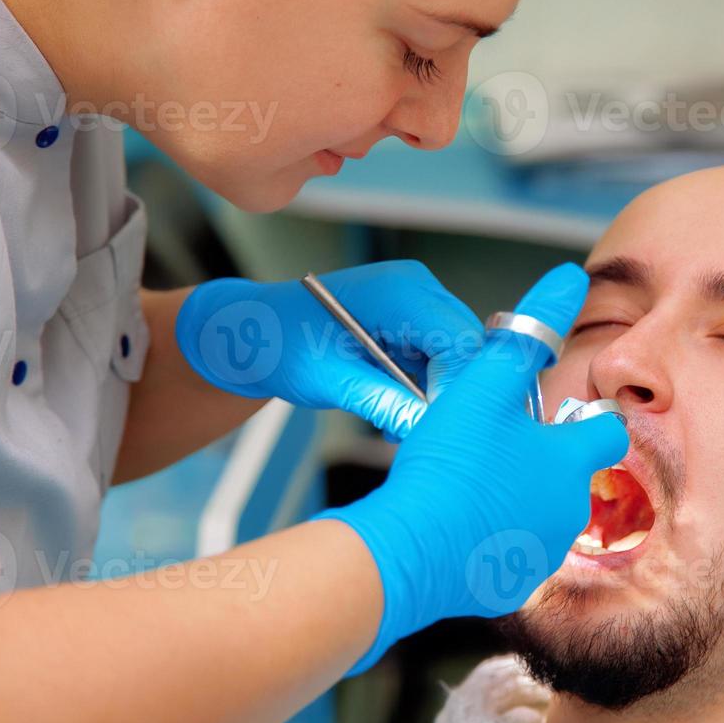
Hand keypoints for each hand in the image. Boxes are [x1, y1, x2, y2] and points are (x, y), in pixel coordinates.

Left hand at [175, 261, 481, 439]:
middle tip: (426, 434)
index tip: (440, 427)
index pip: (458, 340)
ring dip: (438, 395)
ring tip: (403, 427)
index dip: (458, 387)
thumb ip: (384, 403)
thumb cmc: (282, 345)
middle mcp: (417, 289)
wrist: (257, 333)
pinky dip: (426, 389)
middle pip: (466, 347)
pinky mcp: (413, 323)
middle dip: (451, 393)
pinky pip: (439, 360)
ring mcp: (417, 303)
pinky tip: (400, 411)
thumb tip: (427, 431)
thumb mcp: (331, 380)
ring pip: (457, 357)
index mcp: (398, 290)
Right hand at [319, 264, 629, 675]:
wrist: (406, 553)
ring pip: (540, 511)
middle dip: (539, 459)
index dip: (583, 418)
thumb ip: (527, 334)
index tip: (548, 416)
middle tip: (490, 445)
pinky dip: (490, 534)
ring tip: (467, 482)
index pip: (608, 432)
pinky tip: (454, 521)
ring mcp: (542, 552)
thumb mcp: (483, 387)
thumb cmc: (448, 467)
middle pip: (569, 473)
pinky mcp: (510, 583)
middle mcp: (569, 510)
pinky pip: (509, 549)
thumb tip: (569, 279)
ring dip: (514, 495)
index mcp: (571, 461)